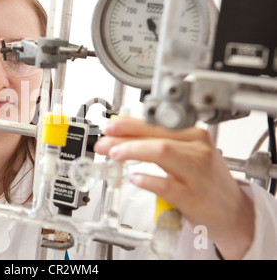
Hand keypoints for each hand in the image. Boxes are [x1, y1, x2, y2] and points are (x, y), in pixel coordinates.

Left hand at [94, 116, 254, 258]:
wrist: (233, 212)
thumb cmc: (206, 181)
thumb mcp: (188, 154)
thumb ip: (159, 144)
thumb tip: (123, 137)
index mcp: (194, 136)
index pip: (157, 124)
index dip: (128, 124)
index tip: (109, 126)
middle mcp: (198, 150)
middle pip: (156, 136)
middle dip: (124, 138)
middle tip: (104, 143)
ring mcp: (197, 173)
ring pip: (162, 152)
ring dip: (134, 151)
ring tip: (114, 154)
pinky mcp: (193, 197)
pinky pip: (167, 185)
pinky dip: (148, 180)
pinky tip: (134, 178)